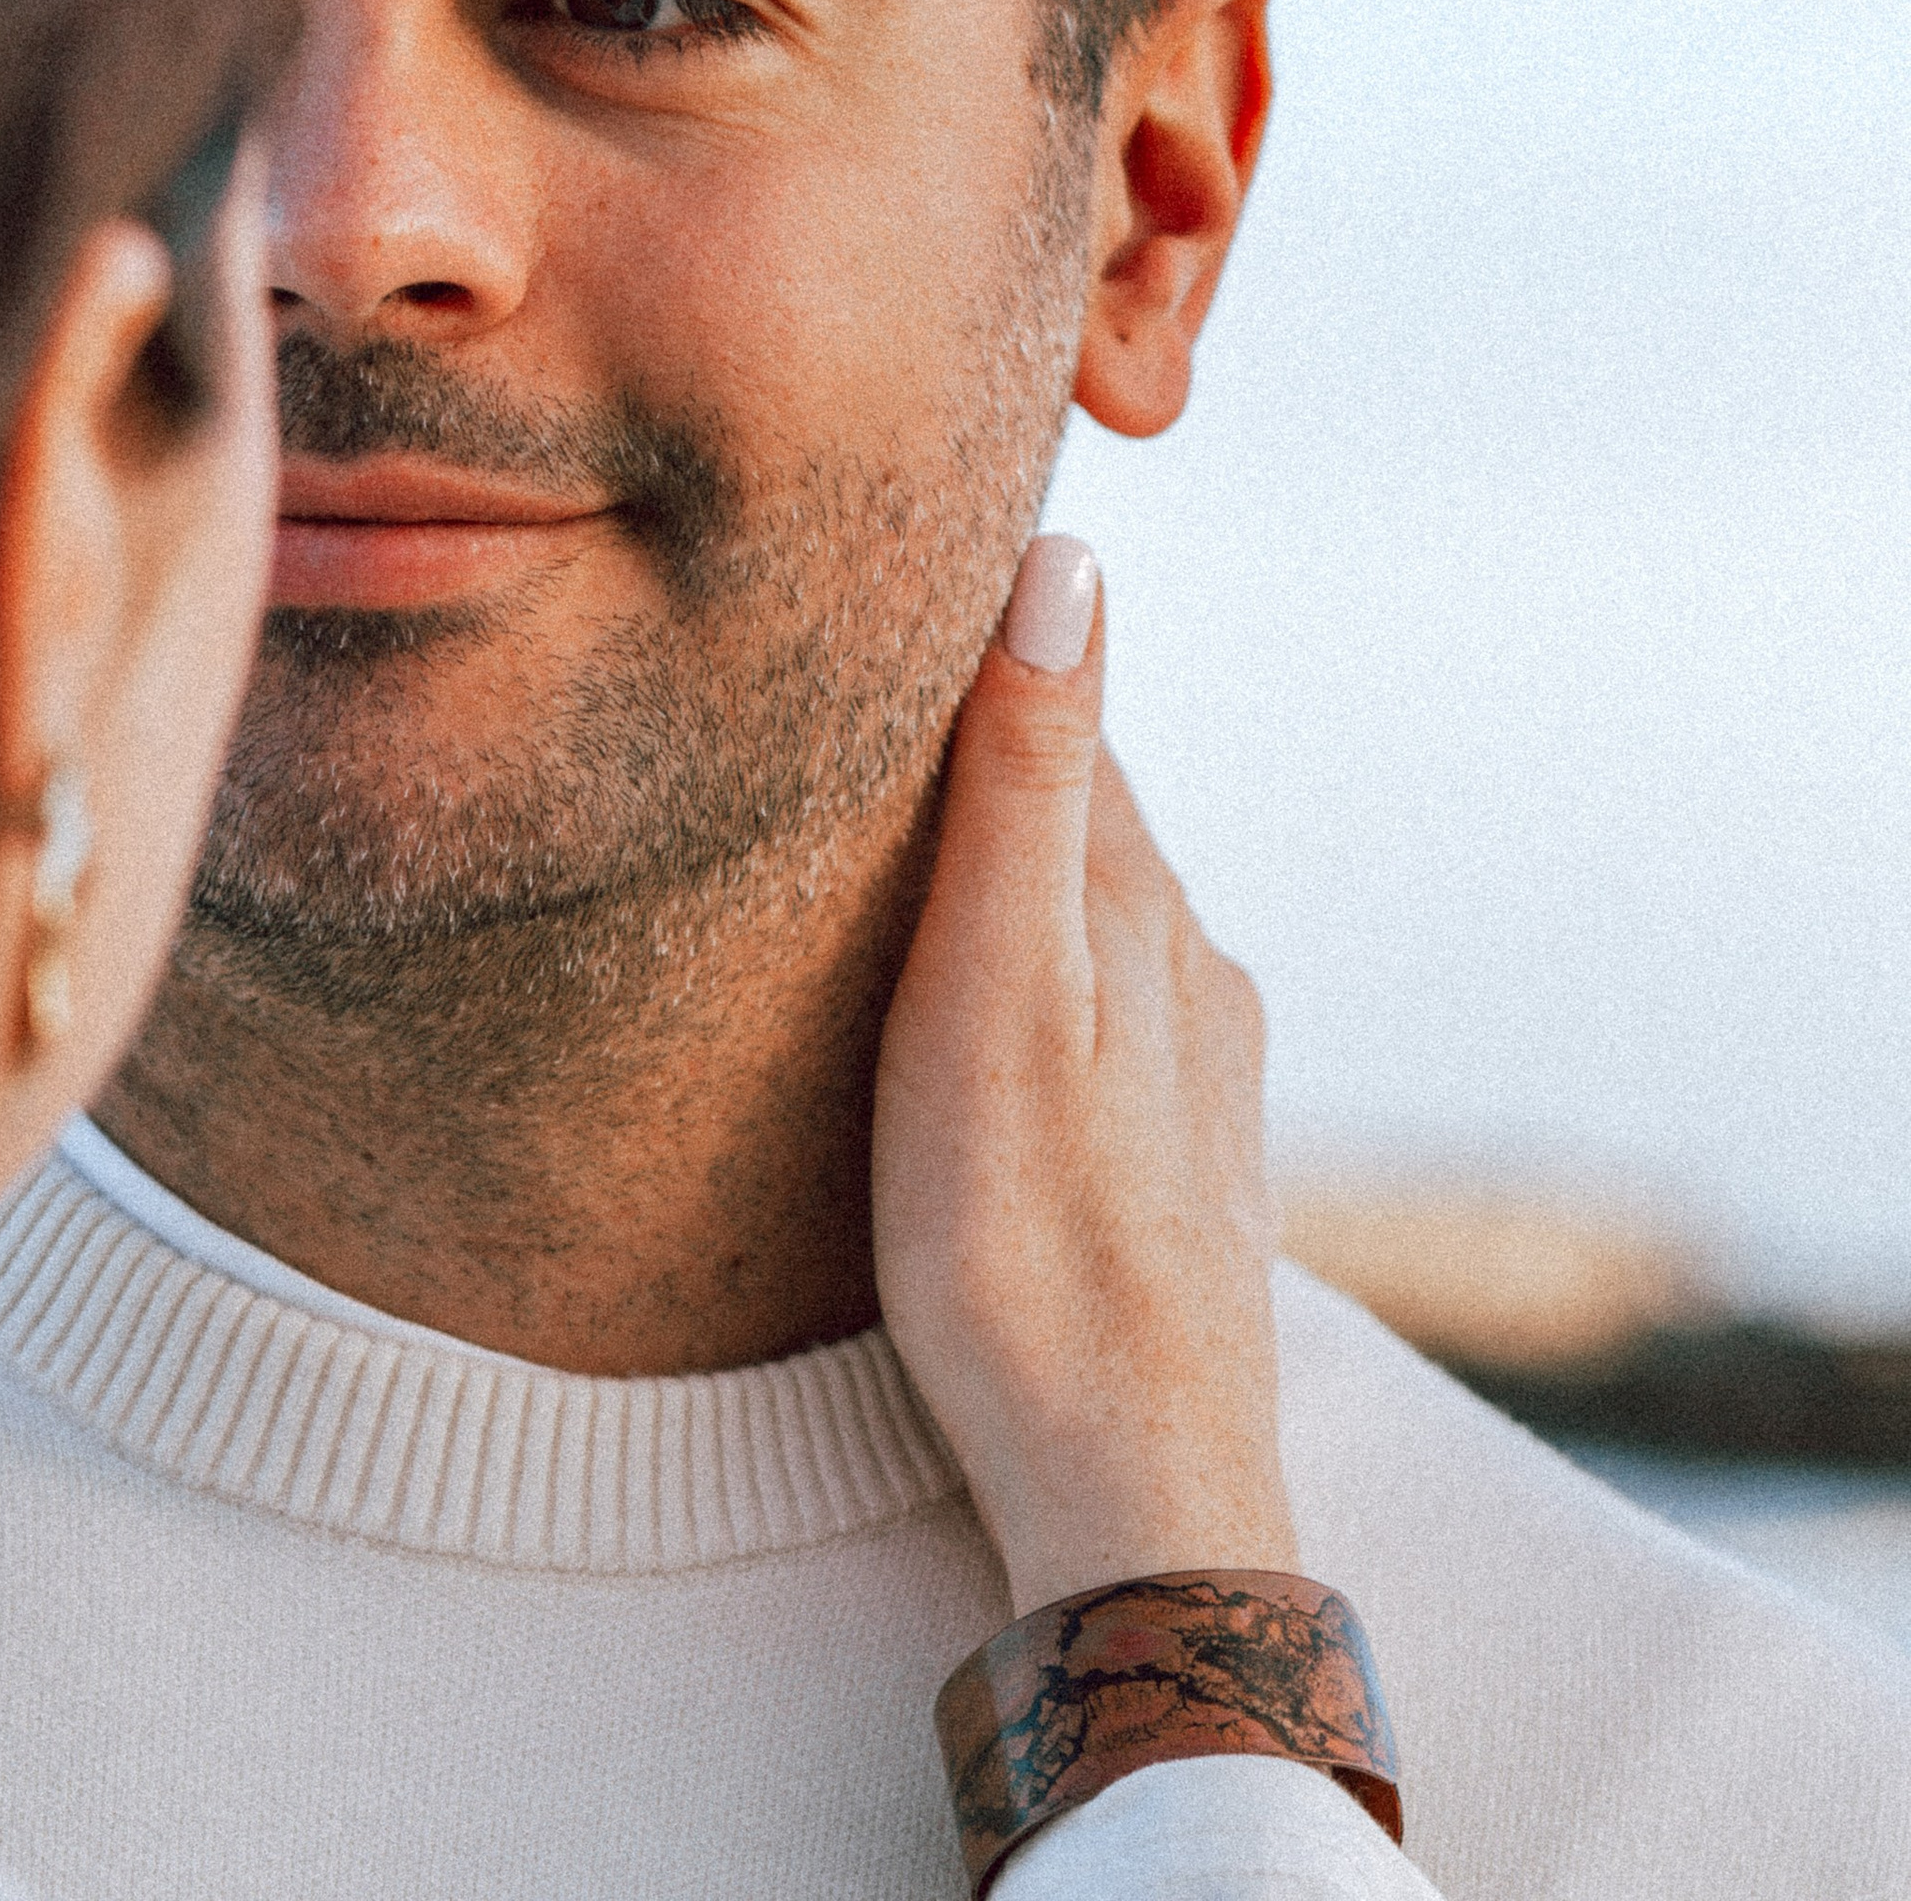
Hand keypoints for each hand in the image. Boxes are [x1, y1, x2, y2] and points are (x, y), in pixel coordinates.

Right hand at [872, 534, 1295, 1617]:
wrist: (1134, 1498)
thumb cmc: (1022, 1244)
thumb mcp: (997, 984)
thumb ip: (1024, 778)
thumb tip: (1068, 558)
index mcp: (1134, 898)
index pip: (1055, 708)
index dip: (970, 651)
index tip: (879, 592)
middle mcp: (1189, 961)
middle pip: (1078, 809)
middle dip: (986, 761)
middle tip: (858, 725)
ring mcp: (1199, 1065)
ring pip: (1094, 916)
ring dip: (1014, 882)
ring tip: (902, 871)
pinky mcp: (1185, 1157)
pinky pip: (1105, 1016)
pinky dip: (1040, 985)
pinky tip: (991, 1030)